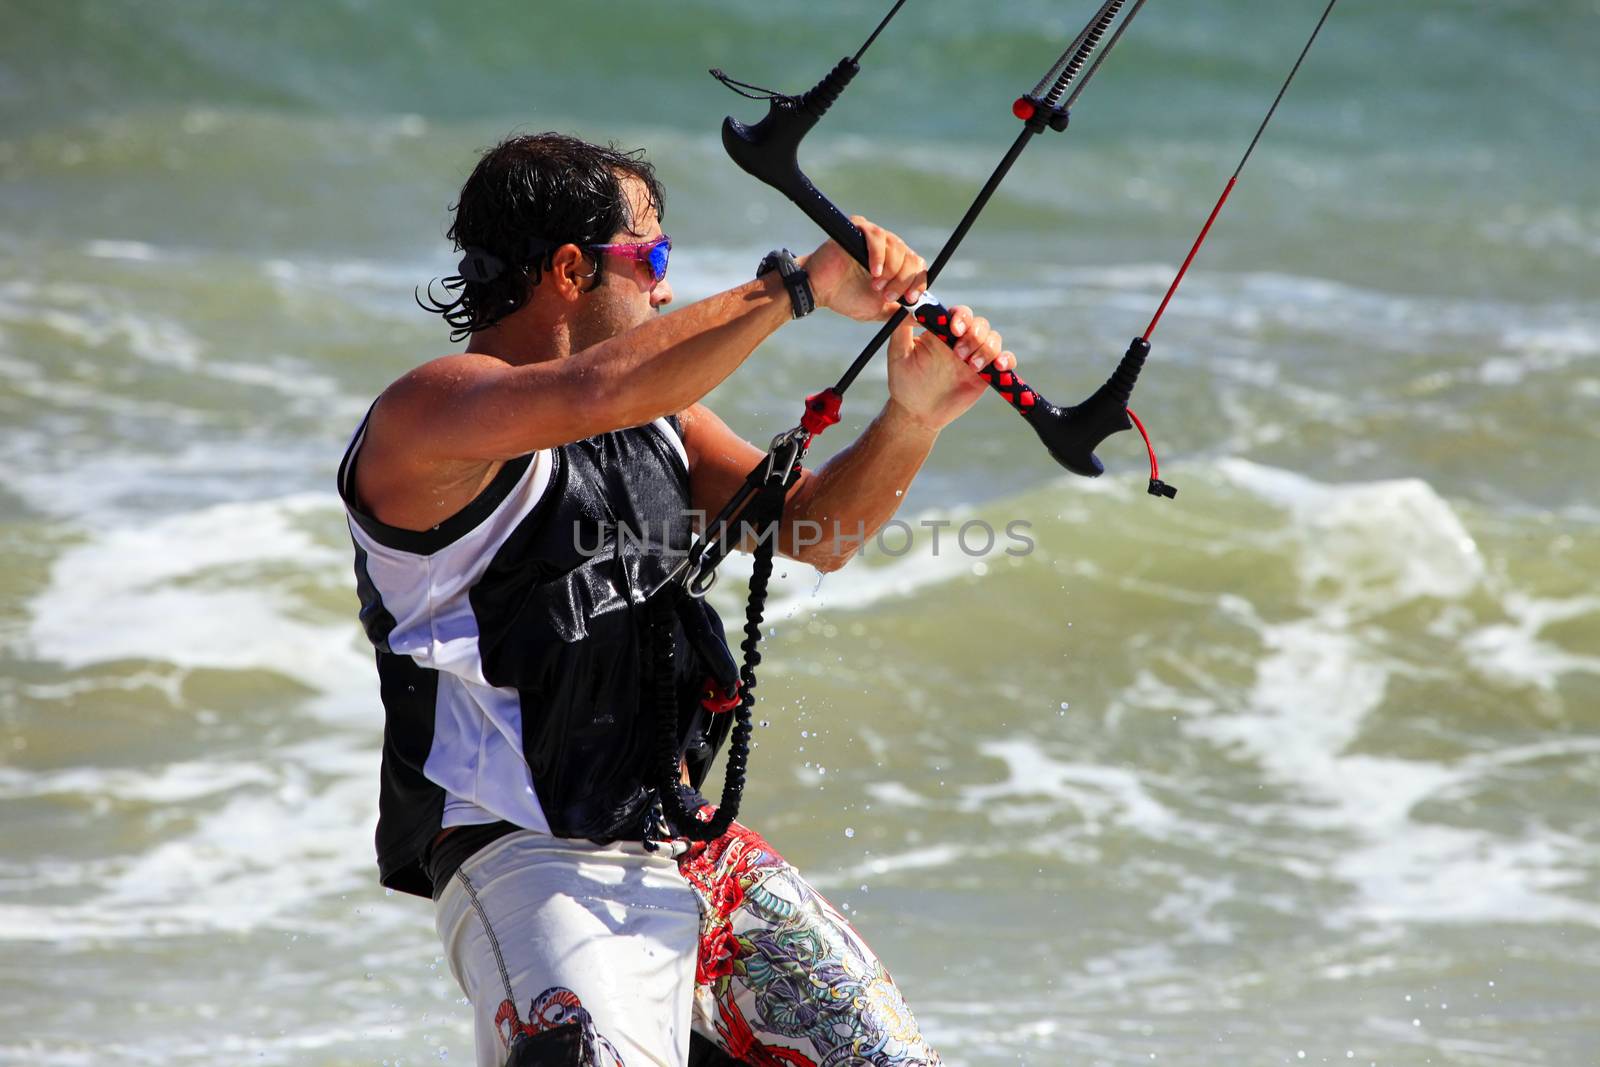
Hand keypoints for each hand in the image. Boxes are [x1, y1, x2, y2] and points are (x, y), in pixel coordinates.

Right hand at [803, 216, 927, 321]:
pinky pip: (877, 237)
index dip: (918, 283)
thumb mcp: (879, 310)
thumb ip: (900, 313)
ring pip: (897, 247)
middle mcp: (889, 248)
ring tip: (876, 286)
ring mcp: (874, 237)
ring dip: (891, 271)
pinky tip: (874, 272)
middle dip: (903, 280)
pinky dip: (879, 256)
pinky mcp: (859, 228)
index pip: (917, 267)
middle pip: (911, 257)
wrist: (817, 291)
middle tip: (888, 296)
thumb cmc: (846, 298)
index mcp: (896, 264)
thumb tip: (921, 319)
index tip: (910, 300)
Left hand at [885, 305, 1014, 430]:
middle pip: (980, 324)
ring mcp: (976, 356)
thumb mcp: (897, 353)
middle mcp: (962, 341)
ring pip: (994, 339)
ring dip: (987, 349)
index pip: (960, 314)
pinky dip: (1007, 359)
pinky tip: (998, 366)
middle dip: (974, 336)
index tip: (954, 330)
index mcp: (943, 332)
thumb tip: (912, 308)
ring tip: (972, 367)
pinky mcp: (987, 374)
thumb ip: (901, 328)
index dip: (961, 317)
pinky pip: (1005, 360)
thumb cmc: (904, 381)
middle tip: (959, 355)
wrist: (917, 412)